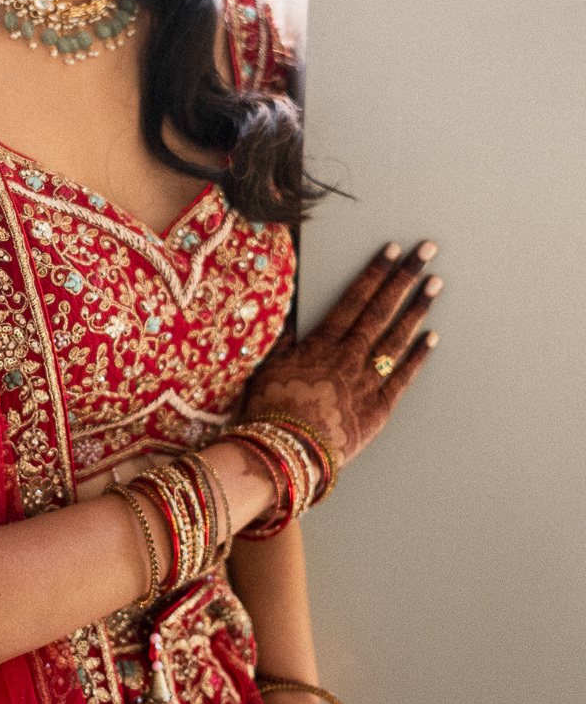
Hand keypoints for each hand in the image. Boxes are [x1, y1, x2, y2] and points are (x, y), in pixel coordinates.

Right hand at [244, 241, 440, 467]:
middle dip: (405, 278)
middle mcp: (349, 357)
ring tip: (435, 284)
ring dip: (417, 309)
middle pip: (381, 310)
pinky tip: (433, 336)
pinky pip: (403, 378)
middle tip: (426, 252)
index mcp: (321, 343)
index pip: (355, 298)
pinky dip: (419, 356)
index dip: (376, 272)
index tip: (393, 251)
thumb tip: (290, 306)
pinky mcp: (377, 409)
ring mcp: (366, 382)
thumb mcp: (267, 366)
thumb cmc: (269, 410)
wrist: (284, 453)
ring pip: (397, 338)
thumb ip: (284, 337)